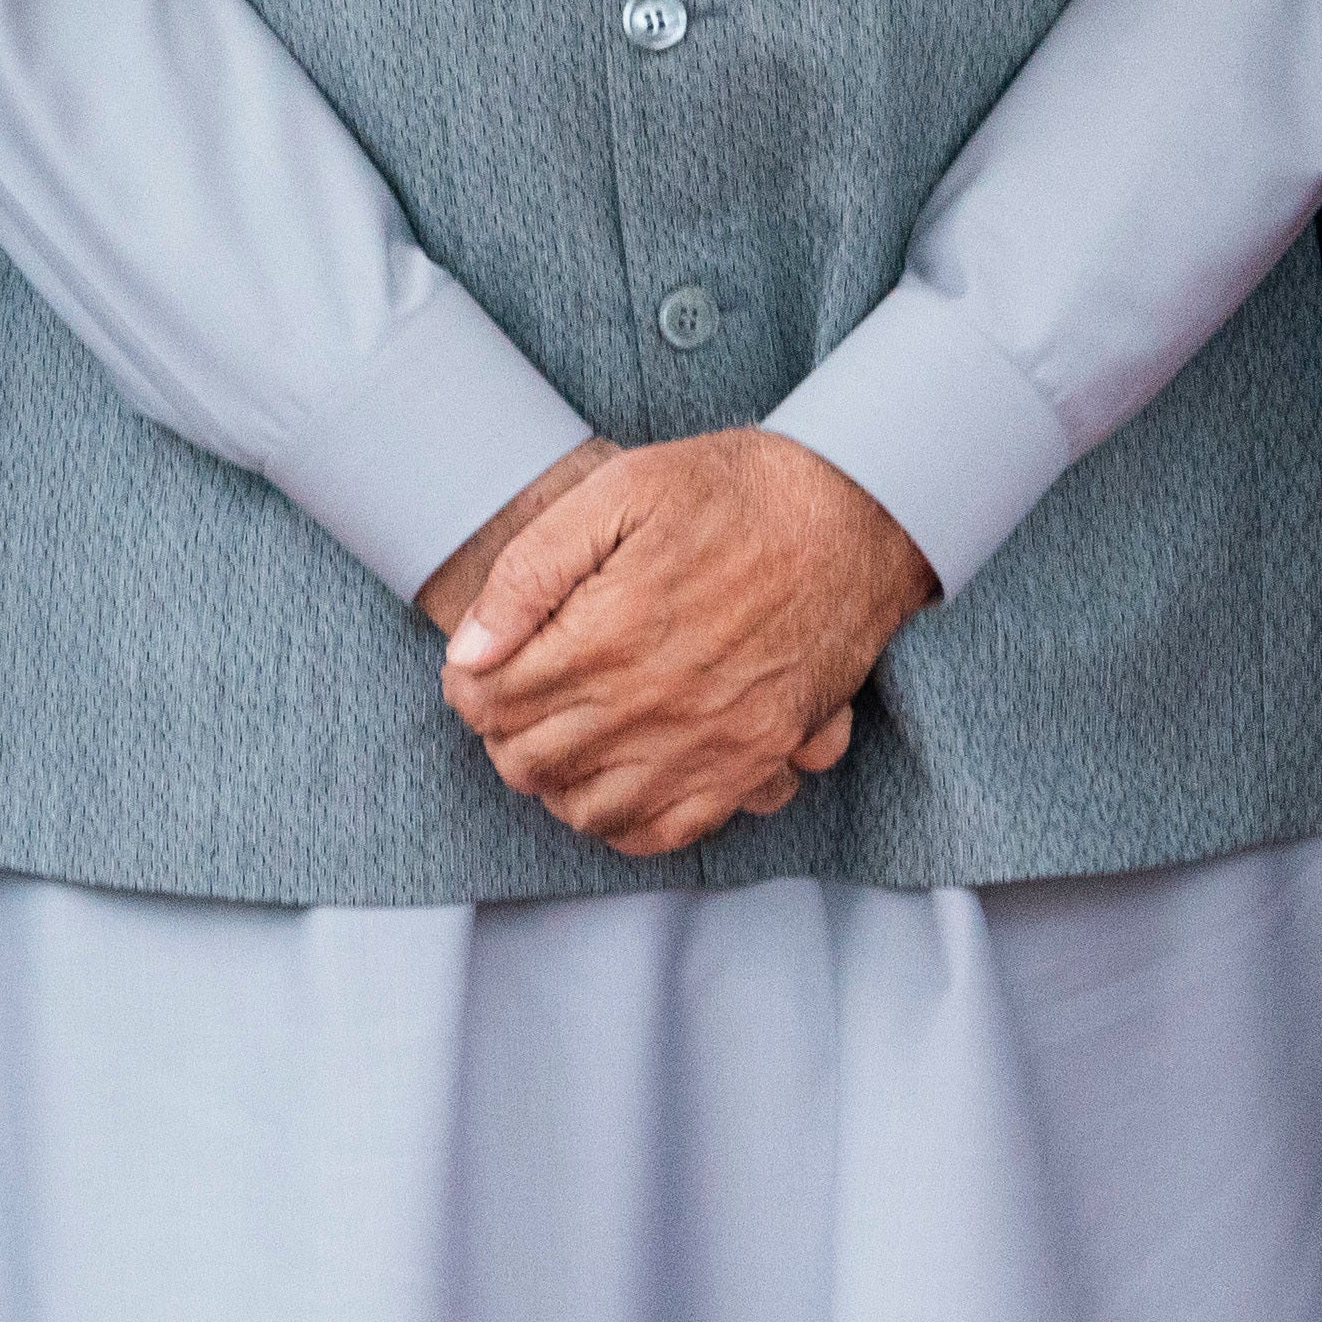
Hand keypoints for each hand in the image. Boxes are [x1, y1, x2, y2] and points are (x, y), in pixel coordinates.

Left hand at [439, 432, 928, 858]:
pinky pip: (663, 831)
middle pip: (528, 759)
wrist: (854, 516)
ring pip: (584, 807)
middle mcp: (649, 704)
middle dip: (502, 729)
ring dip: (554, 777)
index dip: (469, 684)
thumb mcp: (622, 489)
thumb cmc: (737, 493)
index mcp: (606, 634)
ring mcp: (702, 744)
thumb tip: (467, 649)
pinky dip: (623, 820)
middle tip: (513, 693)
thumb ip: (532, 569)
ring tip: (559, 732)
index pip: (492, 700)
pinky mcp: (749, 763)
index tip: (478, 665)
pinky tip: (615, 777)